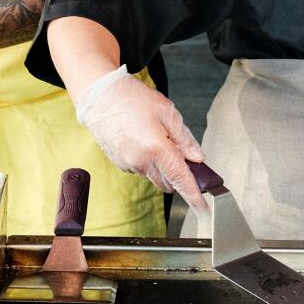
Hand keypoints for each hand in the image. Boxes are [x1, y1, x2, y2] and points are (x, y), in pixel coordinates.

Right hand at [74, 66, 207, 211]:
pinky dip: (148, 161)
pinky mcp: (120, 164)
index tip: (203, 207)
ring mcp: (128, 164)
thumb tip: (197, 157)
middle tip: (179, 150)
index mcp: (156, 147)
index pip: (180, 178)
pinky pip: (141, 169)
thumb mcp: (166, 111)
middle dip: (178, 174)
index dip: (194, 194)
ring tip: (156, 138)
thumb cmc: (132, 99)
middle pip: (168, 182)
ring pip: (154, 176)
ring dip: (162, 166)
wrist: (100, 97)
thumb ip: (184, 138)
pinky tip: (143, 140)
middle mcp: (141, 161)